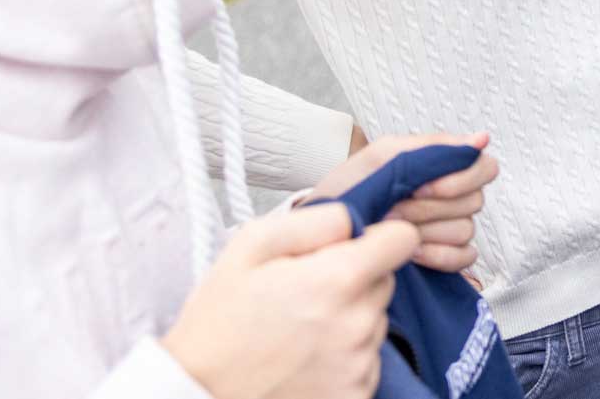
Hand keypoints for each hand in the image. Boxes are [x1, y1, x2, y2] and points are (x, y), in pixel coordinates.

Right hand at [161, 201, 416, 398]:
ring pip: (376, 321)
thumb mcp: (250, 246)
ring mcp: (360, 366)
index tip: (354, 247)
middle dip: (356, 279)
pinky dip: (344, 357)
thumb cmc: (218, 324)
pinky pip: (367, 361)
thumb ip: (315, 219)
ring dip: (350, 319)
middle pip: (385, 281)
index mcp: (338, 279)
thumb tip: (356, 218)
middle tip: (308, 293)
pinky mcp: (356, 396)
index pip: (402, 239)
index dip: (379, 236)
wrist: (196, 395)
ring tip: (300, 330)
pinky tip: (306, 360)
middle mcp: (359, 324)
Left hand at [310, 132, 497, 273]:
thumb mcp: (384, 154)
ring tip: (393, 229)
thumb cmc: (351, 186)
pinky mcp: (448, 258)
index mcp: (445, 168)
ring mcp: (452, 228)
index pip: (485, 168)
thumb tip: (482, 138)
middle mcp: (454, 197)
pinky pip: (464, 257)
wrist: (325, 226)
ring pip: (466, 229)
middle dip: (429, 208)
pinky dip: (439, 256)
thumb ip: (433, 146)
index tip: (421, 187)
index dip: (460, 180)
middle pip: (474, 202)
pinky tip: (413, 254)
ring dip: (427, 231)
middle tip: (393, 209)